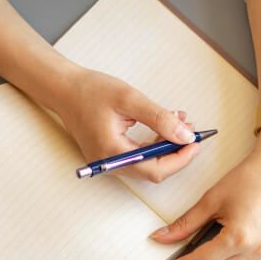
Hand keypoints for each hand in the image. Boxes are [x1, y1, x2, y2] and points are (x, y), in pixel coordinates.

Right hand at [52, 66, 200, 182]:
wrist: (64, 89)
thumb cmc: (91, 90)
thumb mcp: (130, 99)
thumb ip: (159, 118)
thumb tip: (185, 136)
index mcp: (113, 152)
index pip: (155, 169)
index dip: (180, 159)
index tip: (196, 143)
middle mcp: (110, 164)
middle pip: (154, 170)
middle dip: (177, 152)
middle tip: (192, 131)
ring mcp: (110, 162)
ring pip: (148, 164)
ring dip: (168, 146)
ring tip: (181, 122)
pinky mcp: (111, 155)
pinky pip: (139, 157)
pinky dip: (155, 144)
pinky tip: (165, 125)